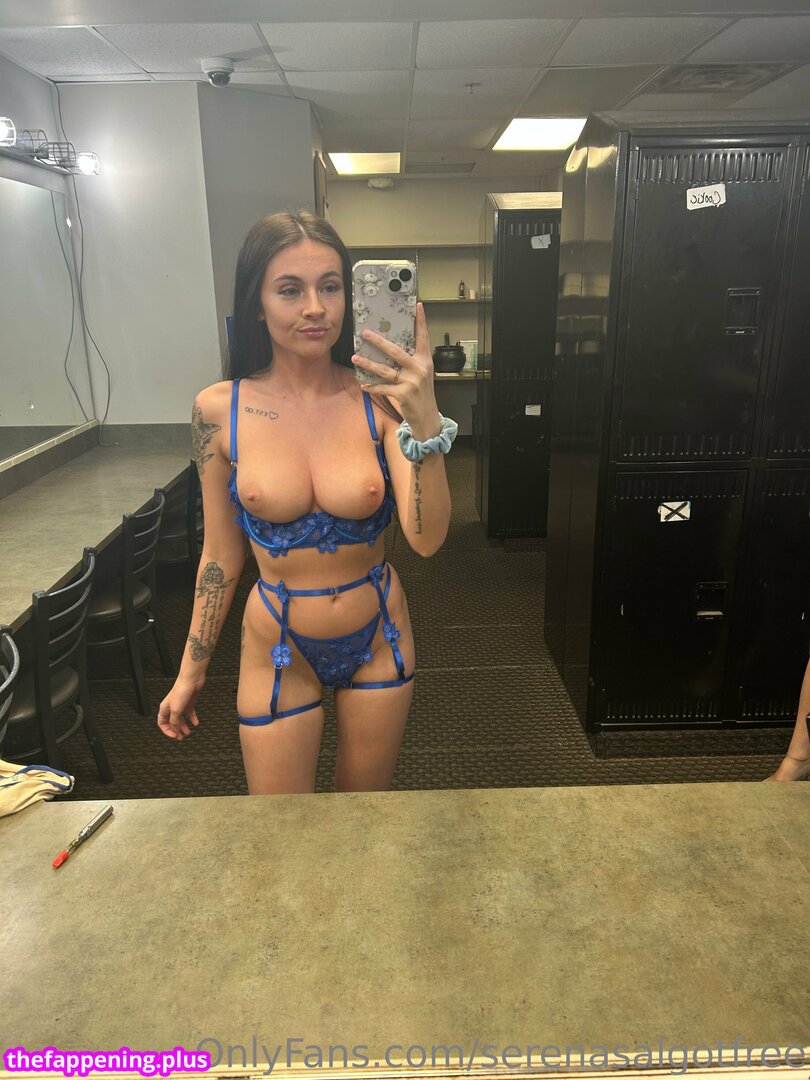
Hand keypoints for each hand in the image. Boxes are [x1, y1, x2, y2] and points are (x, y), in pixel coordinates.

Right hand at [157, 675, 203, 740]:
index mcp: (164, 709)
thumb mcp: (176, 710)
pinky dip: (192, 719)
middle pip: (172, 722)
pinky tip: (196, 723)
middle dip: (176, 730)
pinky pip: (190, 713)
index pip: (162, 723)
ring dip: (184, 726)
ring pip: (181, 719)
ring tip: (188, 732)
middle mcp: (171, 707)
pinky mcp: (189, 702)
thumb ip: (175, 721)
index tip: (174, 736)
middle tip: (181, 737)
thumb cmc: (181, 691)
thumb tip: (175, 729)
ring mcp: (181, 705)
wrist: (192, 679)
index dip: (167, 731)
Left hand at [352, 302, 440, 439]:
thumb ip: (410, 361)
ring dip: (368, 363)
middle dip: (379, 341)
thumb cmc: (421, 393)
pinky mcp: (403, 395)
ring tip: (355, 357)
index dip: (421, 321)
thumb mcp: (421, 374)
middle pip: (396, 352)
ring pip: (385, 370)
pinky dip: (372, 387)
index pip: (423, 337)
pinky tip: (362, 385)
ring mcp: (411, 382)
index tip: (417, 306)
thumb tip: (391, 348)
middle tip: (366, 333)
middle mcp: (419, 369)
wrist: (427, 417)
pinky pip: (383, 388)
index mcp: (425, 361)